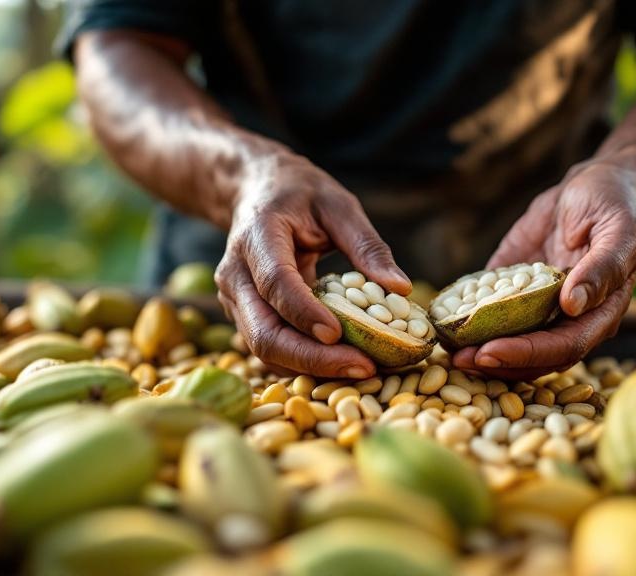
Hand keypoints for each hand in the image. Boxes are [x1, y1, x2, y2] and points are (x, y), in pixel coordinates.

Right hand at [215, 152, 410, 377]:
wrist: (254, 190)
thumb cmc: (300, 194)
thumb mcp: (339, 206)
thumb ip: (367, 245)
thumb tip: (401, 287)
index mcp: (257, 237)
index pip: (275, 282)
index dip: (304, 312)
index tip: (338, 335)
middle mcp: (236, 273)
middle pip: (263, 331)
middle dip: (311, 358)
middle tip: (362, 368)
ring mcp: (234, 299)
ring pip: (262, 348)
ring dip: (309, 368)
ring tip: (359, 371)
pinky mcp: (243, 315)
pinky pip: (269, 348)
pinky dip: (302, 363)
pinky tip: (340, 365)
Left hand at [452, 160, 635, 379]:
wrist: (593, 186)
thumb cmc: (615, 206)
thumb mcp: (618, 230)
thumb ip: (602, 268)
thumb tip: (573, 304)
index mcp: (600, 313)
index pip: (564, 347)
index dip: (527, 354)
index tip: (490, 352)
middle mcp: (570, 319)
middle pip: (534, 356)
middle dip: (496, 361)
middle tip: (459, 360)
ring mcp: (542, 308)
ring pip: (513, 343)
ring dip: (481, 351)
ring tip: (447, 351)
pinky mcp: (517, 292)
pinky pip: (493, 312)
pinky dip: (470, 321)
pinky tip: (443, 323)